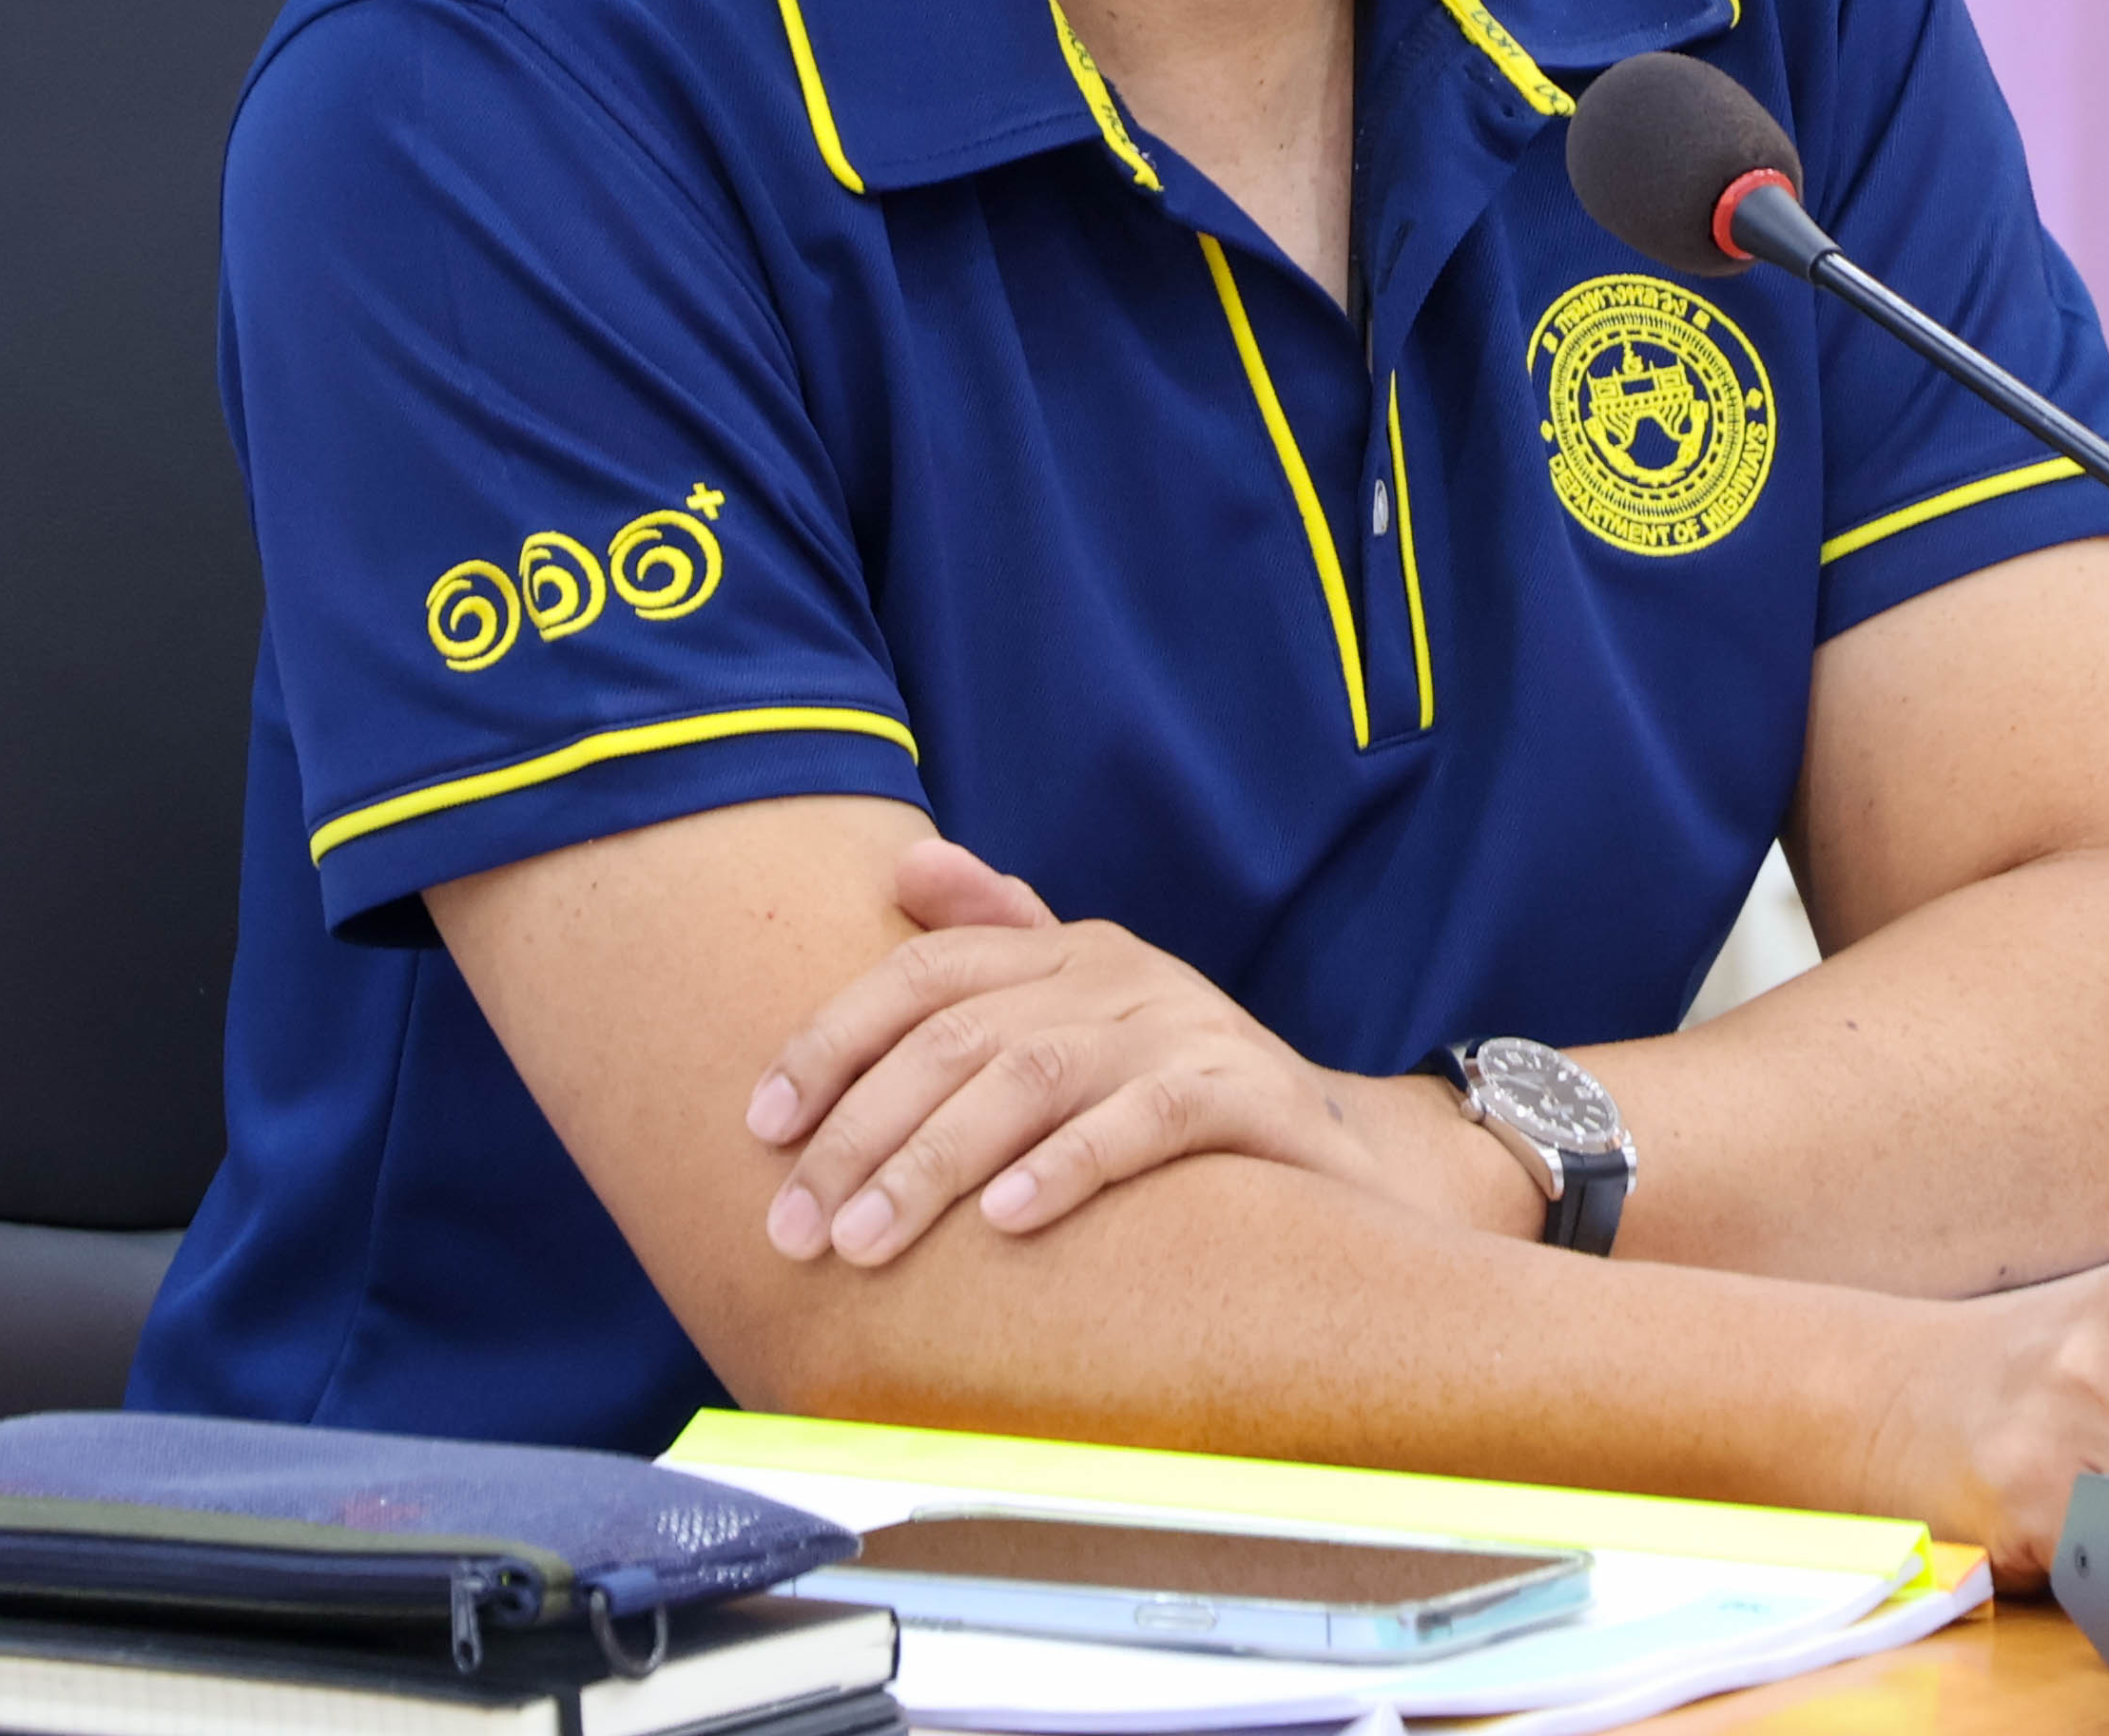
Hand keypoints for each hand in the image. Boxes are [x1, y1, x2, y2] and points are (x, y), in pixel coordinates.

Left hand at [746, 837, 1517, 1262]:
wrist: (1348, 1160)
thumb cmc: (1181, 1096)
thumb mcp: (1087, 1016)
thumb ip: (999, 943)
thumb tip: (909, 868)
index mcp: (1065, 951)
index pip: (922, 973)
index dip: (832, 1042)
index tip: (760, 1128)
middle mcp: (1118, 973)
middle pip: (958, 1035)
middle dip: (859, 1132)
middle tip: (793, 1227)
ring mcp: (1187, 1026)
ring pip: (1033, 1076)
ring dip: (933, 1161)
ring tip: (865, 1240)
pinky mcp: (1248, 1096)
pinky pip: (1147, 1121)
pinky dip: (1071, 1165)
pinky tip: (1008, 1222)